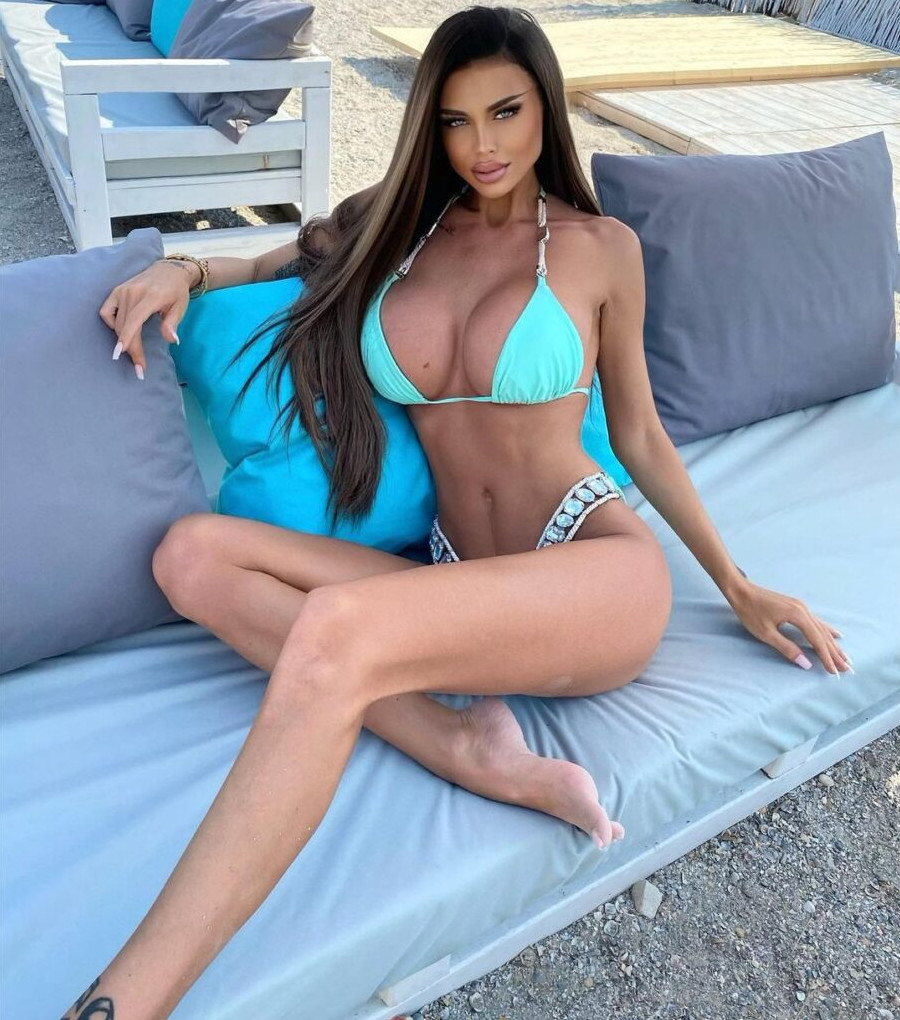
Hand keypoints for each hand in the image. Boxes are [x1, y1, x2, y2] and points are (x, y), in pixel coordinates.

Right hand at [98, 260, 190, 378]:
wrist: (168, 270)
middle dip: (131, 349)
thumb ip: (173, 323)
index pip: (134, 320)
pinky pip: (106, 311)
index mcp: (150, 297)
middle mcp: (133, 293)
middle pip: (125, 326)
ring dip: (123, 340)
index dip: (127, 338)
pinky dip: (110, 323)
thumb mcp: (180, 307)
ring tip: (133, 353)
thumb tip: (172, 340)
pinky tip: (121, 330)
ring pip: (117, 323)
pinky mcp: (116, 291)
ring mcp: (122, 291)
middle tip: (139, 368)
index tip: (120, 354)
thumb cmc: (176, 291)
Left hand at [726, 579, 851, 675]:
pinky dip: (827, 630)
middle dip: (835, 653)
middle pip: (823, 635)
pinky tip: (835, 634)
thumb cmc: (750, 612)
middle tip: (847, 669)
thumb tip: (806, 663)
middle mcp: (803, 610)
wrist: (740, 590)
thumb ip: (787, 648)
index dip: (826, 657)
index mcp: (798, 616)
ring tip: (845, 657)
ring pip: (821, 628)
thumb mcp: (766, 633)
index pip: (817, 641)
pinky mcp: (796, 606)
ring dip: (833, 644)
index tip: (835, 672)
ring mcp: (801, 607)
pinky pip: (816, 621)